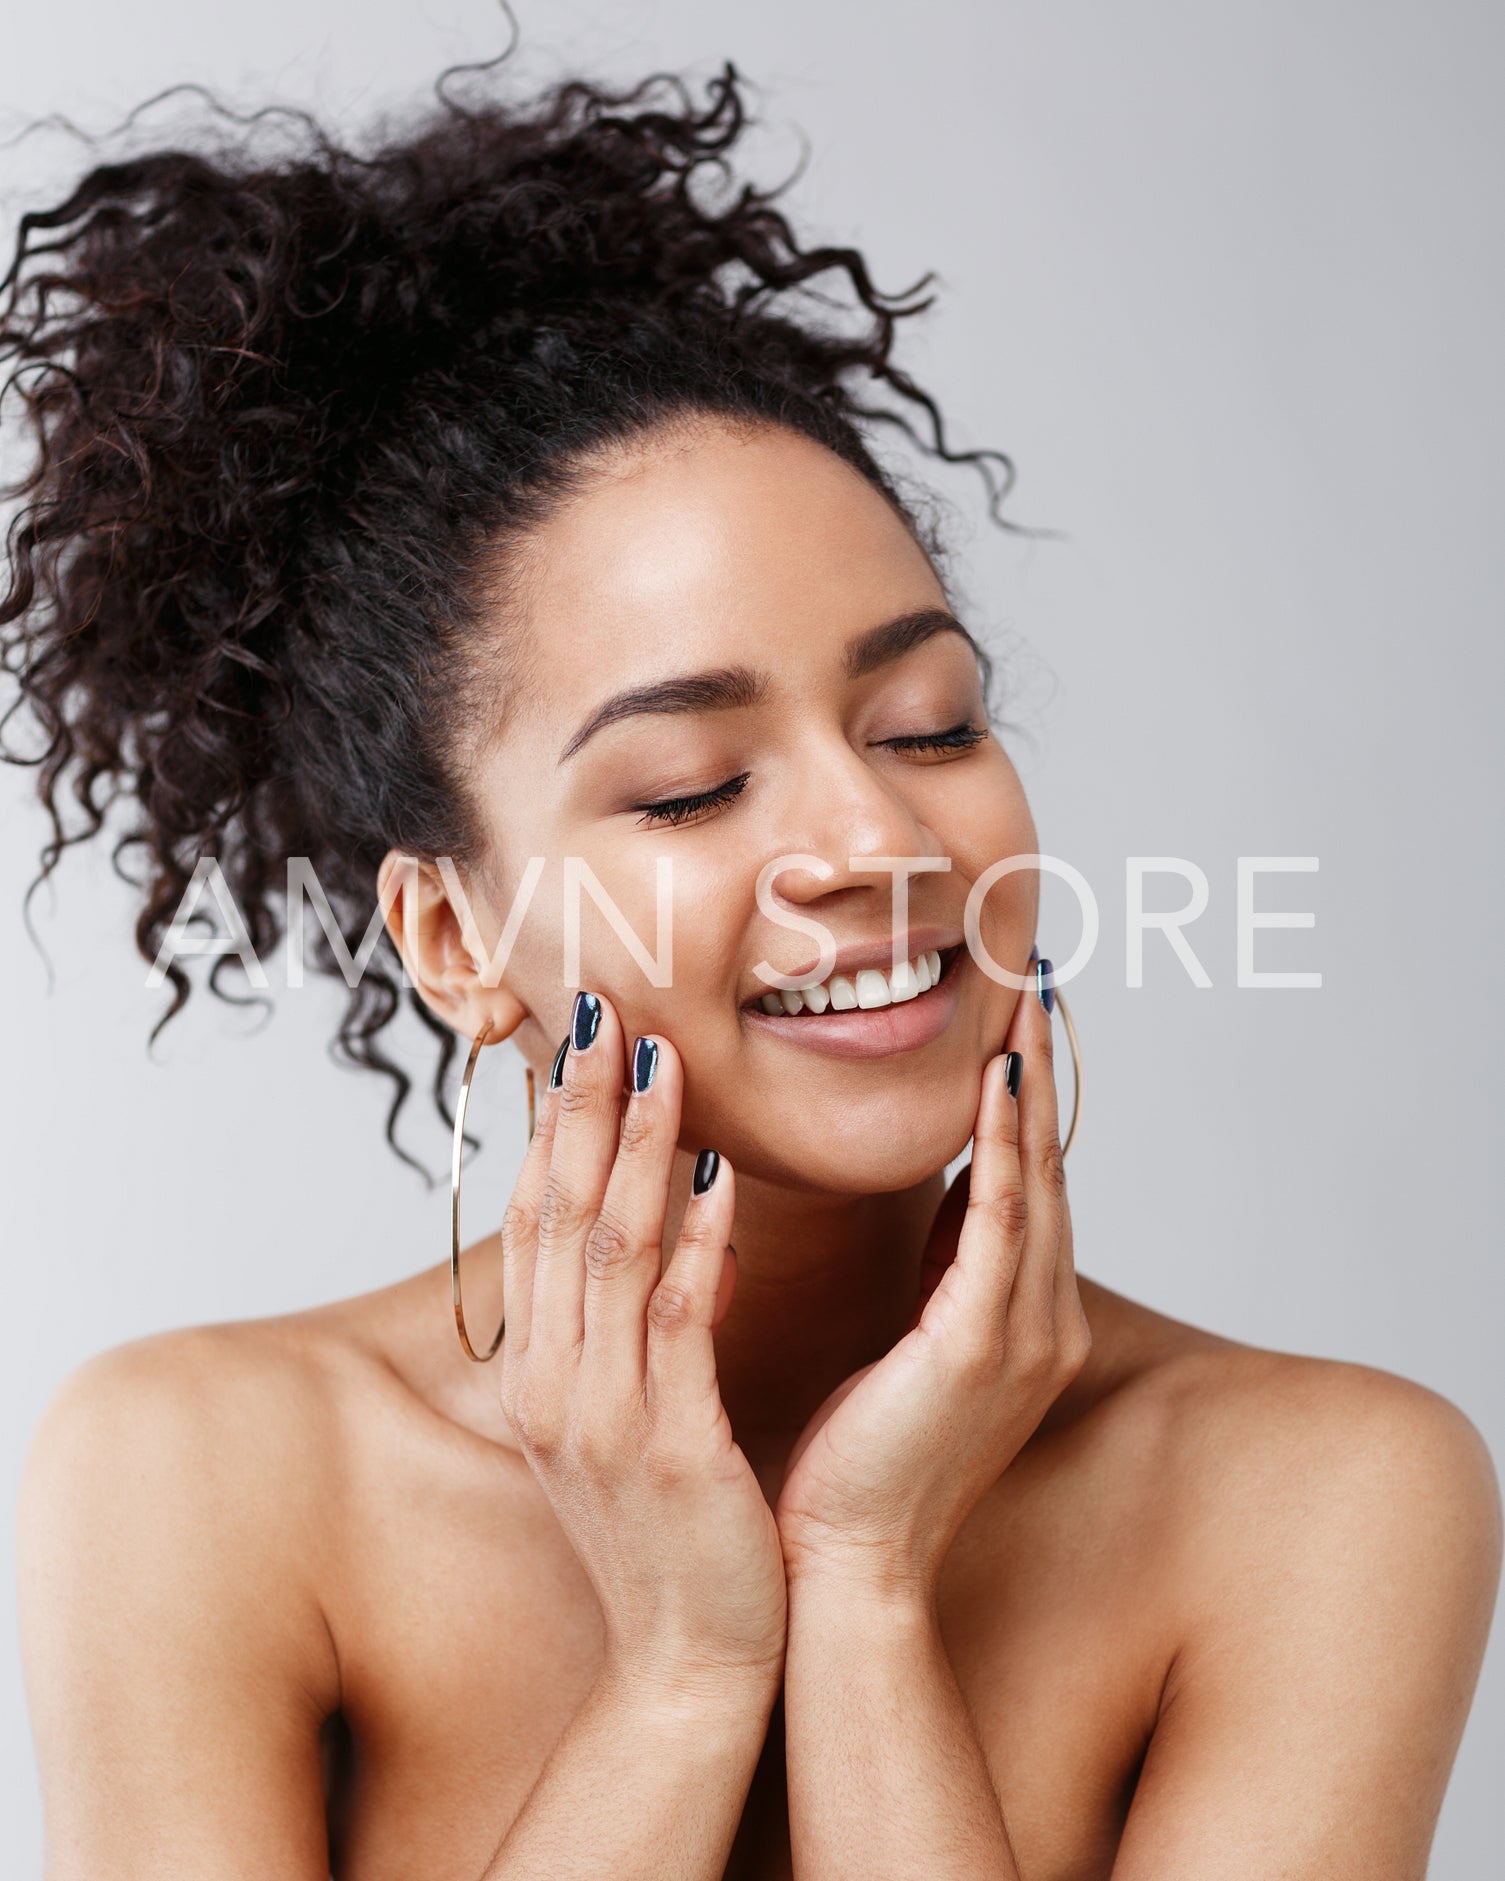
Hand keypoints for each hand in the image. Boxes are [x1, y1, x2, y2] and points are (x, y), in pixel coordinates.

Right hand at [498, 992, 787, 1696]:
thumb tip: (676, 1226)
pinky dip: (695, 1244)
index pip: (535, 1220)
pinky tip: (722, 1178)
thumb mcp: (630, 1416)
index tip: (580, 1039)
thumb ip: (638, 1322)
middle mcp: (553, 1383)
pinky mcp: (666, 1449)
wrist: (689, 1663)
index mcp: (542, 1371)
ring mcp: (602, 1416)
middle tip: (600, 1007)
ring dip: (636, 1147)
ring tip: (660, 1059)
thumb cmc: (670, 1534)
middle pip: (557, 1213)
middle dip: (580, 1105)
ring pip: (609, 1251)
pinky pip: (677, 1325)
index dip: (554, 1125)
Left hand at [773, 976, 1089, 1595]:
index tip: (1013, 1022)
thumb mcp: (908, 1347)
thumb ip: (932, 1276)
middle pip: (1043, 1169)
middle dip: (1036, 1074)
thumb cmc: (858, 1462)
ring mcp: (1023, 1338)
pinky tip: (998, 1087)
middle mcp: (1042, 1323)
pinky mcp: (981, 1351)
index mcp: (1020, 1324)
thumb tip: (932, 1202)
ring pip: (1032, 1183)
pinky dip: (1004, 1151)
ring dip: (1027, 1090)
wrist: (847, 1569)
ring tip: (1022, 1004)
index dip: (1022, 1104)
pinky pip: (1000, 1227)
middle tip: (1032, 981)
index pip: (1025, 1188)